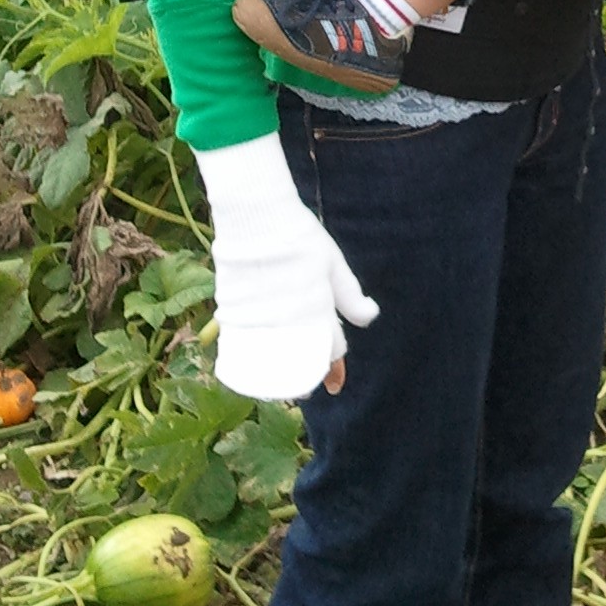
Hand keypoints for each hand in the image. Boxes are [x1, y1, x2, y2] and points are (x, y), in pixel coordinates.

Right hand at [194, 133, 378, 401]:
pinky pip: (243, 348)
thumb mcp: (333, 261)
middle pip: (302, 361)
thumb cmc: (299, 235)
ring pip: (272, 361)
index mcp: (319, 304)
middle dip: (307, 378)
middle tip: (308, 390)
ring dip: (278, 378)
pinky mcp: (234, 312)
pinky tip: (255, 368)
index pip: (332, 347)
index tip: (333, 381)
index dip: (334, 364)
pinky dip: (251, 361)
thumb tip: (371, 316)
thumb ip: (350, 293)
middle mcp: (291, 315)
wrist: (257, 215)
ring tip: (283, 388)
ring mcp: (261, 315)